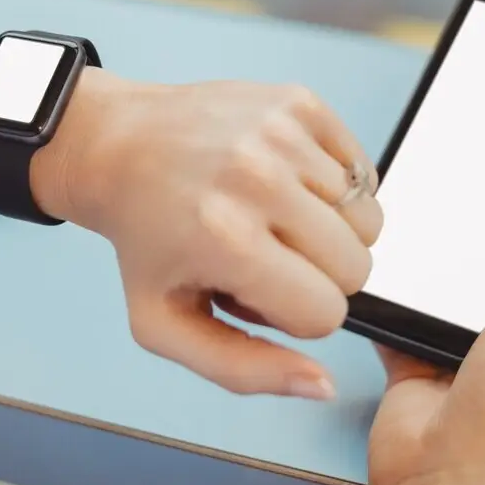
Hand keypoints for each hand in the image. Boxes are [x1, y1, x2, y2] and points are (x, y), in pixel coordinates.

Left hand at [33, 69, 382, 399]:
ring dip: (326, 229)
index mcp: (226, 239)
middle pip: (357, 266)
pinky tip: (286, 183)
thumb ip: (244, 369)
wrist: (117, 147)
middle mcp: (258, 178)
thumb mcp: (166, 325)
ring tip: (272, 216)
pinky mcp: (298, 102)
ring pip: (367, 219)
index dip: (295, 314)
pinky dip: (334, 186)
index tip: (257, 290)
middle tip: (265, 254)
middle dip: (318, 275)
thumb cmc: (143, 238)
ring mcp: (282, 133)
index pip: (327, 312)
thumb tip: (321, 383)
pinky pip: (362, 170)